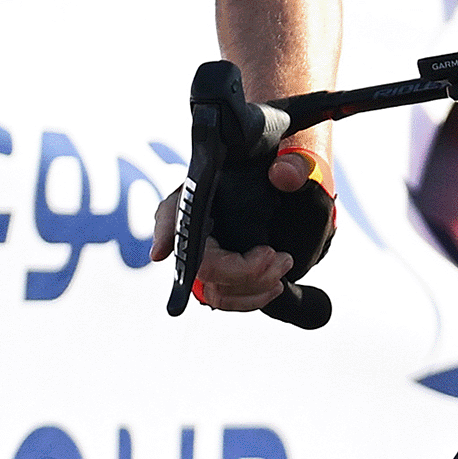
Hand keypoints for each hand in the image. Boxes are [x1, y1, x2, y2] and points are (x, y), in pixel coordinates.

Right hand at [162, 144, 329, 314]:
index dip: (164, 232)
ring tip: (282, 265)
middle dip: (240, 270)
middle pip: (199, 263)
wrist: (295, 198)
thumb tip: (286, 175)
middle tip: (275, 257)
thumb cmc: (284, 172)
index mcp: (201, 192)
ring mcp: (206, 255)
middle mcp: (195, 227)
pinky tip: (275, 285)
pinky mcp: (222, 276)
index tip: (162, 252)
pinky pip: (223, 299)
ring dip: (253, 286)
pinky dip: (252, 299)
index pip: (172, 210)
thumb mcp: (294, 159)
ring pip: (212, 289)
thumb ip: (295, 163)